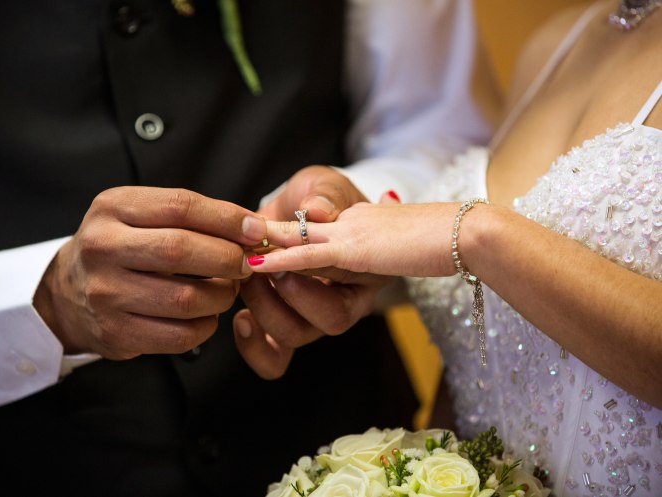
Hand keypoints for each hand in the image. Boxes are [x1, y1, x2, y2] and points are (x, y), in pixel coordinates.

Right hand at [33, 186, 265, 358]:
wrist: (66, 293)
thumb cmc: (120, 247)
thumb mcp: (141, 215)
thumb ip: (191, 215)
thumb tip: (254, 229)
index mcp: (113, 208)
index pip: (180, 206)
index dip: (226, 218)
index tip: (256, 230)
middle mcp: (103, 248)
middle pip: (181, 250)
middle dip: (228, 258)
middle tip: (247, 264)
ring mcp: (106, 294)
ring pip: (185, 299)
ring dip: (222, 296)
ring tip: (227, 289)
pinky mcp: (116, 334)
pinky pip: (179, 335)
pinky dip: (206, 326)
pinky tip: (206, 315)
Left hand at [232, 166, 397, 378]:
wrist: (294, 213)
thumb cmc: (318, 201)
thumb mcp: (327, 187)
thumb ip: (326, 195)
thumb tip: (317, 210)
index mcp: (363, 271)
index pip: (350, 277)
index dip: (313, 267)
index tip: (281, 247)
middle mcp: (343, 302)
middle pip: (330, 320)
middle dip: (291, 293)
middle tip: (261, 264)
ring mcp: (312, 320)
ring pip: (296, 337)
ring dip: (265, 308)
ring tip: (246, 278)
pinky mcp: (282, 329)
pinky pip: (272, 357)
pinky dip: (252, 343)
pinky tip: (239, 317)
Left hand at [247, 200, 460, 276]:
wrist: (468, 229)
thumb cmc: (437, 237)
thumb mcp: (394, 240)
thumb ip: (362, 240)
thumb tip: (335, 233)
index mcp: (357, 226)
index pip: (312, 231)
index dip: (279, 237)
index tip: (254, 244)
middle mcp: (347, 227)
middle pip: (295, 235)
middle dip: (264, 247)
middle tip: (239, 257)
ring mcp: (350, 235)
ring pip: (295, 246)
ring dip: (267, 255)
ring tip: (242, 262)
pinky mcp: (356, 250)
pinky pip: (309, 256)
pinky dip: (281, 259)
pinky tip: (255, 265)